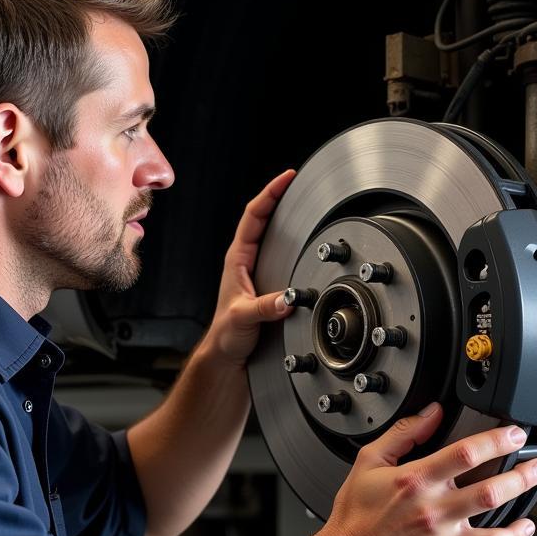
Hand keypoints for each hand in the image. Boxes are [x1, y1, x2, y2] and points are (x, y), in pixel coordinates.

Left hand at [202, 169, 296, 367]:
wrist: (227, 357)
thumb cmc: (227, 337)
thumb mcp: (244, 319)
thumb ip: (264, 308)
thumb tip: (287, 299)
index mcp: (237, 260)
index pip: (253, 216)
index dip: (270, 194)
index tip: (287, 178)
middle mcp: (246, 261)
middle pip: (265, 218)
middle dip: (282, 196)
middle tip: (301, 181)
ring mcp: (256, 271)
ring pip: (273, 235)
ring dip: (288, 217)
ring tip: (307, 202)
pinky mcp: (267, 284)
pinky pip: (283, 255)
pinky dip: (295, 242)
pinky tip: (309, 240)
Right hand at [325, 403, 536, 535]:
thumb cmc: (357, 514)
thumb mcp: (369, 462)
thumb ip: (403, 434)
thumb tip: (433, 414)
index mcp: (414, 478)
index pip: (465, 453)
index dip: (496, 440)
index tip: (513, 433)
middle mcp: (432, 506)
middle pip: (488, 484)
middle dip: (520, 469)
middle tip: (535, 459)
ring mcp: (443, 534)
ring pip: (493, 512)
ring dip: (520, 493)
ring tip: (534, 479)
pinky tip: (524, 527)